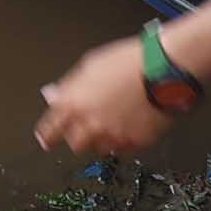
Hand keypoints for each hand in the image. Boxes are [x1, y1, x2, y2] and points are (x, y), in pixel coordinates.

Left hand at [34, 41, 174, 158]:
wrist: (165, 67)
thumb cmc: (130, 60)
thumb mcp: (91, 65)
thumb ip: (70, 85)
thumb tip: (55, 95)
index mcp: (74, 102)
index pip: (50, 128)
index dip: (47, 135)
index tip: (45, 139)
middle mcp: (90, 122)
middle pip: (75, 144)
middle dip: (78, 137)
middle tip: (86, 128)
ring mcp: (113, 135)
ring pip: (99, 149)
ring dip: (101, 139)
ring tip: (112, 122)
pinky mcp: (135, 142)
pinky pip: (123, 149)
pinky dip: (123, 142)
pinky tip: (129, 125)